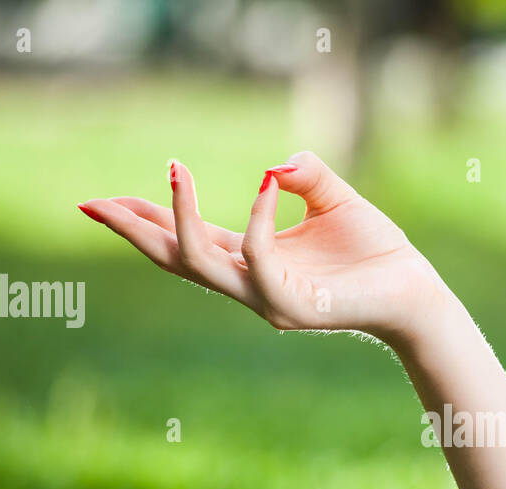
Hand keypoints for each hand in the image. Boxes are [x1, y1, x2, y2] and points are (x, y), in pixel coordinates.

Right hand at [79, 151, 453, 346]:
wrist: (414, 288)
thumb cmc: (374, 249)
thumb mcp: (331, 197)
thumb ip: (301, 175)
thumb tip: (274, 165)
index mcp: (251, 261)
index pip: (186, 242)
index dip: (146, 221)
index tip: (102, 200)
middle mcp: (251, 285)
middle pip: (175, 259)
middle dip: (134, 231)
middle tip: (91, 204)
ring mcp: (267, 300)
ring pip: (203, 263)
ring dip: (181, 218)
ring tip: (174, 169)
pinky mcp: (294, 306)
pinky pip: (261, 257)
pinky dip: (258, 219)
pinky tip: (265, 184)